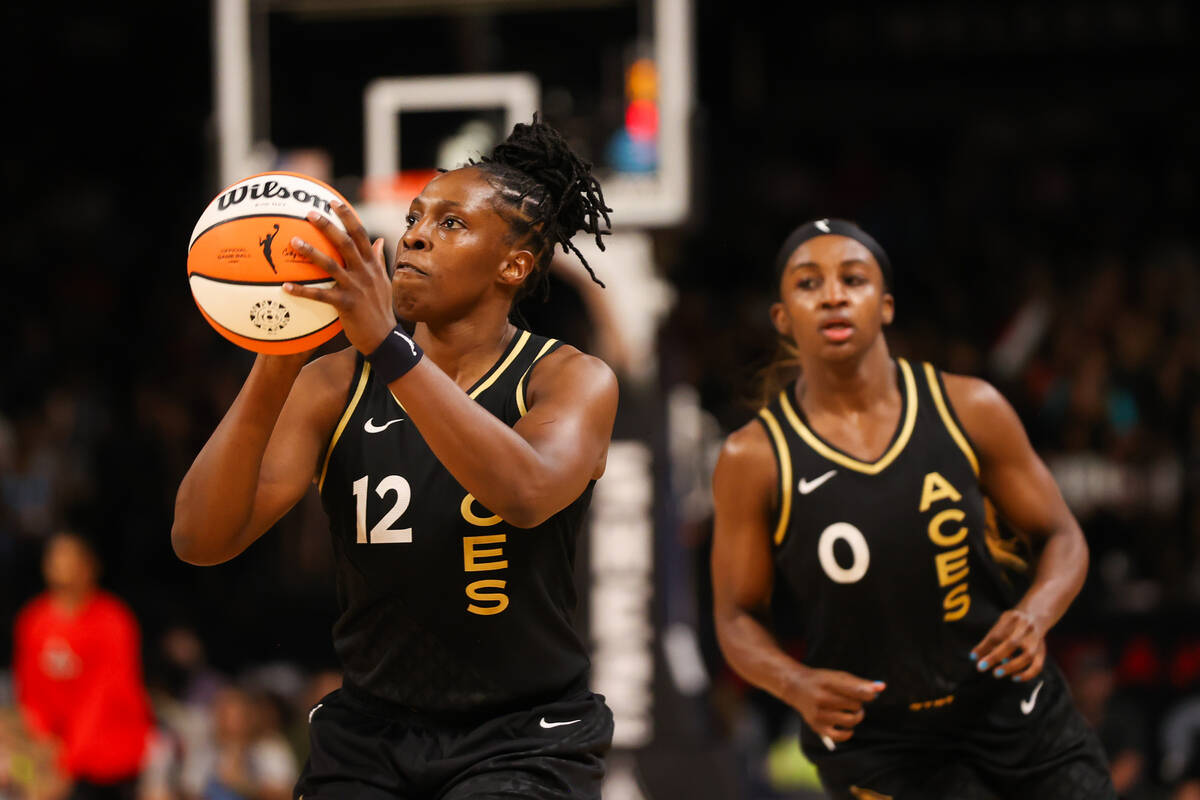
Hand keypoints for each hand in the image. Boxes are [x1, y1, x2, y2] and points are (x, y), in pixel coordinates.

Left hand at [283, 200, 396, 355]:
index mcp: (372, 264)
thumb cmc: (380, 309)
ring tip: (293, 242)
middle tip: (309, 213)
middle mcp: (365, 272)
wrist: (384, 337)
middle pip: (345, 243)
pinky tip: (285, 287)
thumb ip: (379, 260)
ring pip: (331, 265)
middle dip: (328, 226)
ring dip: (311, 252)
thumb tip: (379, 240)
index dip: (348, 216)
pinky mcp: (346, 305)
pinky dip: (302, 291)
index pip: (360, 234)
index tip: (334, 201)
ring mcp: (356, 288)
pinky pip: (321, 295)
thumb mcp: (383, 281)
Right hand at [781, 666, 884, 745]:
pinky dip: (848, 732)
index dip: (869, 693)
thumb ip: (859, 683)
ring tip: (852, 711)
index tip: (872, 693)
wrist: (795, 686)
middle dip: (858, 703)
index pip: (855, 690)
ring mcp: (819, 714)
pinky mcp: (817, 726)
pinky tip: (848, 726)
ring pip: (850, 720)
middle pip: (855, 705)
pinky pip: (840, 736)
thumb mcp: (838, 676)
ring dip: (856, 716)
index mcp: (827, 682)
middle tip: (852, 699)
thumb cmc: (822, 680)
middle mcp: (821, 698)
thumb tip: (882, 687)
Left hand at [970, 607, 1046, 682]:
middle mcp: (1026, 628)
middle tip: (981, 667)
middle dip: (996, 656)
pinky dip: (1027, 674)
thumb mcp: (999, 625)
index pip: (997, 634)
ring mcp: (1036, 640)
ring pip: (1027, 655)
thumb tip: (973, 658)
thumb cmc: (1012, 624)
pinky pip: (1038, 666)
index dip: (984, 646)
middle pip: (1012, 643)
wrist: (1036, 615)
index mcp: (1012, 619)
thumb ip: (988, 641)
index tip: (974, 658)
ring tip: (996, 674)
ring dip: (1011, 666)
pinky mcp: (1042, 651)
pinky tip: (1014, 678)